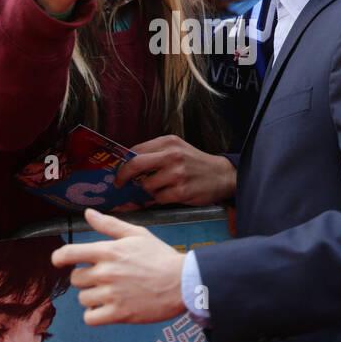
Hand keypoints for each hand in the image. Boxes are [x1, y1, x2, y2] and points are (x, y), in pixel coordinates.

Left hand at [51, 209, 186, 324]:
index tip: (59, 262)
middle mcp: (106, 273)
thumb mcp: (137, 234)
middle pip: (75, 279)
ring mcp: (112, 295)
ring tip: (110, 294)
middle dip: (86, 279)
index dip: (58, 258)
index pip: (68, 254)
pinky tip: (106, 309)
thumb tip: (88, 213)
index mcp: (108, 251)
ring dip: (92, 297)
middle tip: (103, 279)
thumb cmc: (160, 256)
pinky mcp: (119, 314)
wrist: (183, 282)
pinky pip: (90, 318)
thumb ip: (109, 225)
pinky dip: (95, 315)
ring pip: (83, 299)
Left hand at [114, 135, 236, 205]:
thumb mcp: (177, 149)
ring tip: (161, 188)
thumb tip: (127, 166)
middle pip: (135, 165)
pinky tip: (171, 194)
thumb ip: (155, 154)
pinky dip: (160, 199)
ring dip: (149, 190)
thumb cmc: (195, 163)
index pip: (136, 150)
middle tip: (119, 184)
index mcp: (168, 142)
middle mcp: (172, 155)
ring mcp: (176, 174)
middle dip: (122, 176)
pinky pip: (158, 198)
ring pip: (146, 185)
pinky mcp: (181, 191)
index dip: (123, 163)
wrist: (222, 175)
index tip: (118, 171)